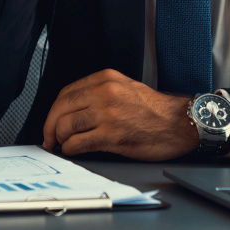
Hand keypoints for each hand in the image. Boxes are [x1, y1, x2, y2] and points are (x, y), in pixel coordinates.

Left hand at [41, 69, 198, 160]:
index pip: (66, 93)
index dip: (53, 111)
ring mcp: (107, 113)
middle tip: (49, 138)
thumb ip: (100, 93)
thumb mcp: (125, 88)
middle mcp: (104, 92)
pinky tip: (74, 151)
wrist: (179, 123)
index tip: (51, 122)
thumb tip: (73, 111)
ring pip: (65, 126)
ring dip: (60, 140)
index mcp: (106, 78)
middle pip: (61, 108)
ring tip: (63, 146)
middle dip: (49, 127)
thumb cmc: (155, 110)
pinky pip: (77, 143)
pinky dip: (70, 149)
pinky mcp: (111, 135)